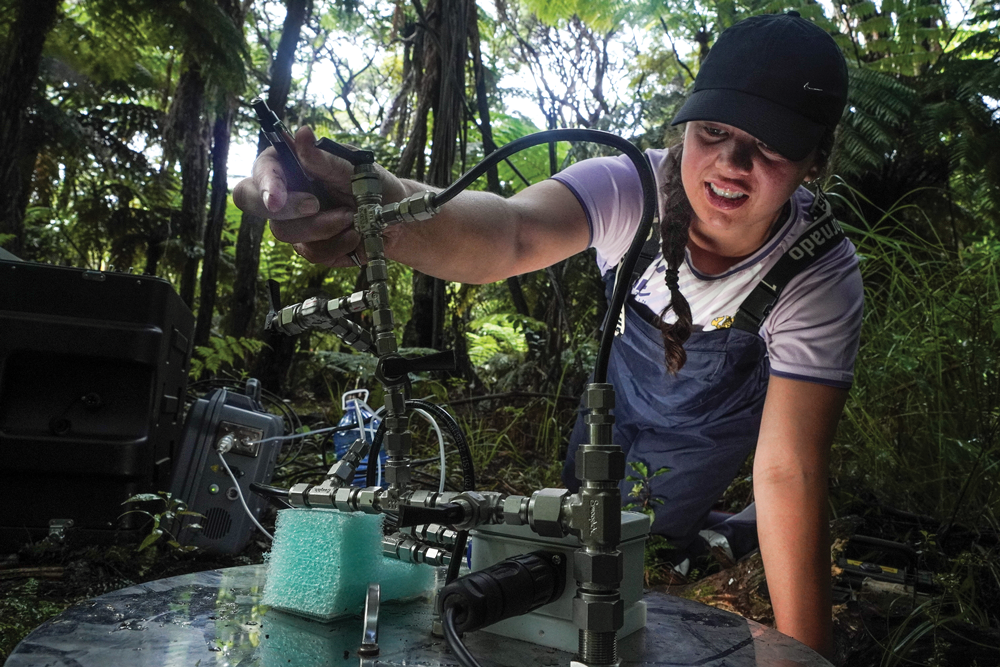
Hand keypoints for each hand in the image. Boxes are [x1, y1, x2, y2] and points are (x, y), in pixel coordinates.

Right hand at [233, 126, 386, 266]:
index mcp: (290, 164)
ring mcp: (294, 222)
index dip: (264, 185)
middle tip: (317, 206)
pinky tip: (355, 235)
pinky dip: (337, 245)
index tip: (275, 200)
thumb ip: (324, 158)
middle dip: (288, 210)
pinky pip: (311, 253)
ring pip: (287, 233)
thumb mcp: (353, 167)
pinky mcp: (308, 246)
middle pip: (254, 205)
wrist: (393, 217)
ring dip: (324, 227)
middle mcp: (285, 193)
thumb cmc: (373, 183)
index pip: (261, 171)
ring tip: (353, 217)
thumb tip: (302, 133)